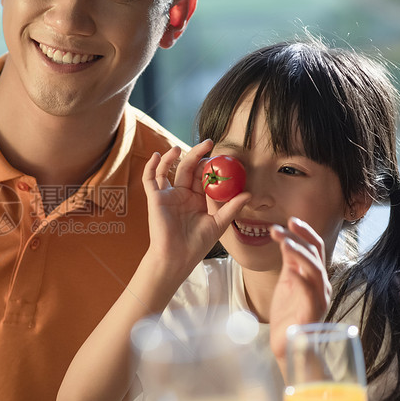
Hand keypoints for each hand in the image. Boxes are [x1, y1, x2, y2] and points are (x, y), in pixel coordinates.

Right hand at [142, 141, 249, 275]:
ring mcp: (168, 195)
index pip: (203, 176)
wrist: (177, 258)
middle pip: (188, 169)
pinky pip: (150, 179)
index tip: (222, 155)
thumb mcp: (218, 224)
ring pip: (168, 170)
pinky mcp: (155, 198)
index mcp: (197, 199)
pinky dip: (152, 166)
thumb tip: (249, 194)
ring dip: (173, 157)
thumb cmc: (196, 245)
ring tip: (180, 147)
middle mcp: (182, 194)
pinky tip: (158, 155)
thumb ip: (232, 208)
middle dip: (197, 155)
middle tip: (209, 142)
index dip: (210, 165)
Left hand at [268, 218, 331, 365]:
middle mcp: (320, 284)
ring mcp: (319, 297)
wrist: (287, 343)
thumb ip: (289, 263)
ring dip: (298, 252)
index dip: (304, 232)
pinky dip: (301, 279)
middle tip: (281, 226)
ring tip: (282, 240)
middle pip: (316, 254)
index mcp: (314, 276)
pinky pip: (310, 292)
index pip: (314, 248)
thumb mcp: (286, 282)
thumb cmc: (287, 314)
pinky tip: (290, 269)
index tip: (289, 220)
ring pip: (314, 269)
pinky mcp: (313, 312)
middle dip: (300, 237)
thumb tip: (286, 240)